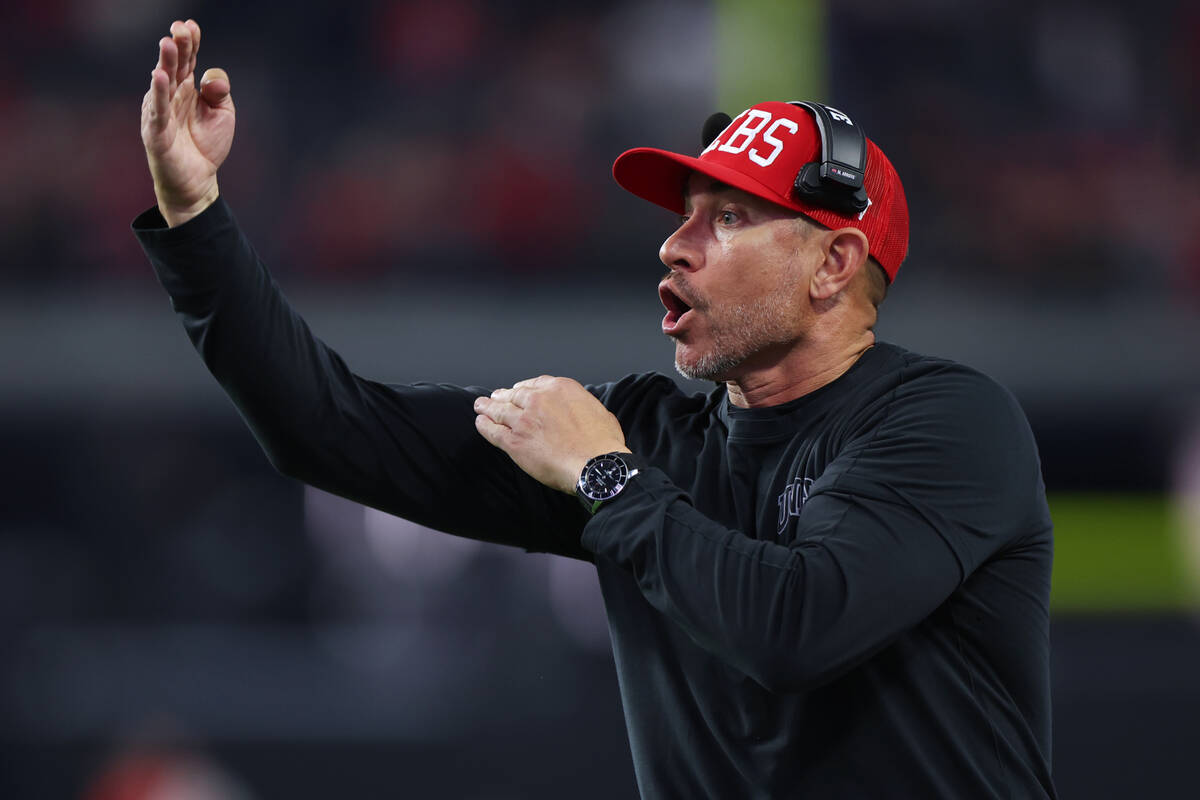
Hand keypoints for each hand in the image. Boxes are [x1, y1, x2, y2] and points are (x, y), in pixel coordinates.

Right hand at [141, 19, 234, 226]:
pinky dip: (158, 93)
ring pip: (163, 83)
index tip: (191, 26)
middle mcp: (171, 95)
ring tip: (168, 43)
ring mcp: (161, 111)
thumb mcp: (224, 114)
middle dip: (177, 46)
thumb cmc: (207, 145)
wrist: (198, 180)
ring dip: (165, 62)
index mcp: (187, 88)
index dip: (190, 43)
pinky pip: (157, 110)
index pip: (188, 60)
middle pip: (175, 65)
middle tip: (180, 29)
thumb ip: (220, 92)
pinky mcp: (156, 131)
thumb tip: (211, 78)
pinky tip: (159, 76)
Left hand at [474, 376, 630, 493]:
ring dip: (487, 407)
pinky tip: (480, 422)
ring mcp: (524, 420)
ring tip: (480, 405)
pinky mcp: (514, 442)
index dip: (523, 388)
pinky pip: (493, 430)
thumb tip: (580, 410)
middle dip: (503, 395)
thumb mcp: (598, 411)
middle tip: (495, 396)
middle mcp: (538, 400)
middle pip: (514, 394)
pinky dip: (484, 425)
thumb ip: (582, 405)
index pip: (534, 383)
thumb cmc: (602, 443)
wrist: (595, 464)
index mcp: (560, 388)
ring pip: (499, 410)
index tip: (518, 391)